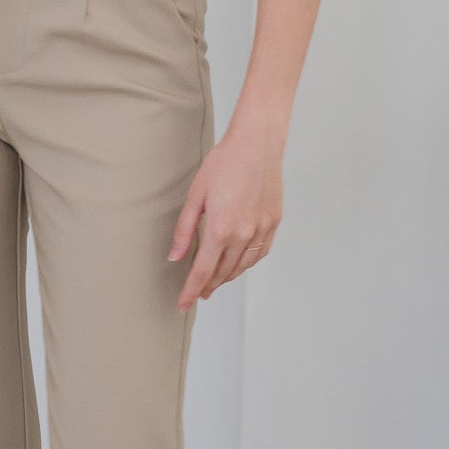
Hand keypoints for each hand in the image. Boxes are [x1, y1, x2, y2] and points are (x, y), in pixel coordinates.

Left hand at [167, 124, 283, 307]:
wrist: (256, 144)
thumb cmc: (224, 163)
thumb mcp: (196, 196)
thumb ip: (185, 230)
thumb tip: (175, 256)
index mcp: (221, 229)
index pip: (202, 271)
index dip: (191, 291)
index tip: (183, 304)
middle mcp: (244, 235)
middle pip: (223, 273)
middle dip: (207, 286)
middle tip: (197, 293)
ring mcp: (262, 230)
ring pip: (242, 266)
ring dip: (226, 277)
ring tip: (214, 281)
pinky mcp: (273, 223)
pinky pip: (259, 253)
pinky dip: (246, 263)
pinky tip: (237, 263)